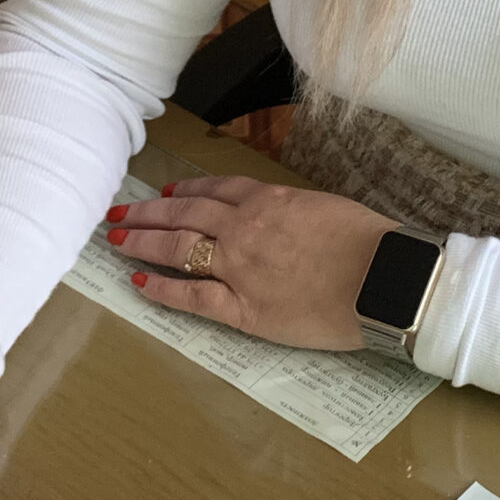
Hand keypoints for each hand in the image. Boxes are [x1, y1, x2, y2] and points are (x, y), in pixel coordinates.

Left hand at [105, 175, 394, 349]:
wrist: (383, 279)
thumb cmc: (368, 244)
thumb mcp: (326, 209)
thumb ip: (293, 213)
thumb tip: (282, 219)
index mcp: (269, 200)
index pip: (215, 190)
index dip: (185, 191)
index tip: (166, 191)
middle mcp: (245, 228)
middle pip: (184, 214)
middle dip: (147, 213)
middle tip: (118, 212)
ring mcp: (239, 267)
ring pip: (178, 248)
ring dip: (142, 242)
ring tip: (115, 240)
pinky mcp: (244, 308)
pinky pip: (191, 296)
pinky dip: (162, 288)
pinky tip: (138, 283)